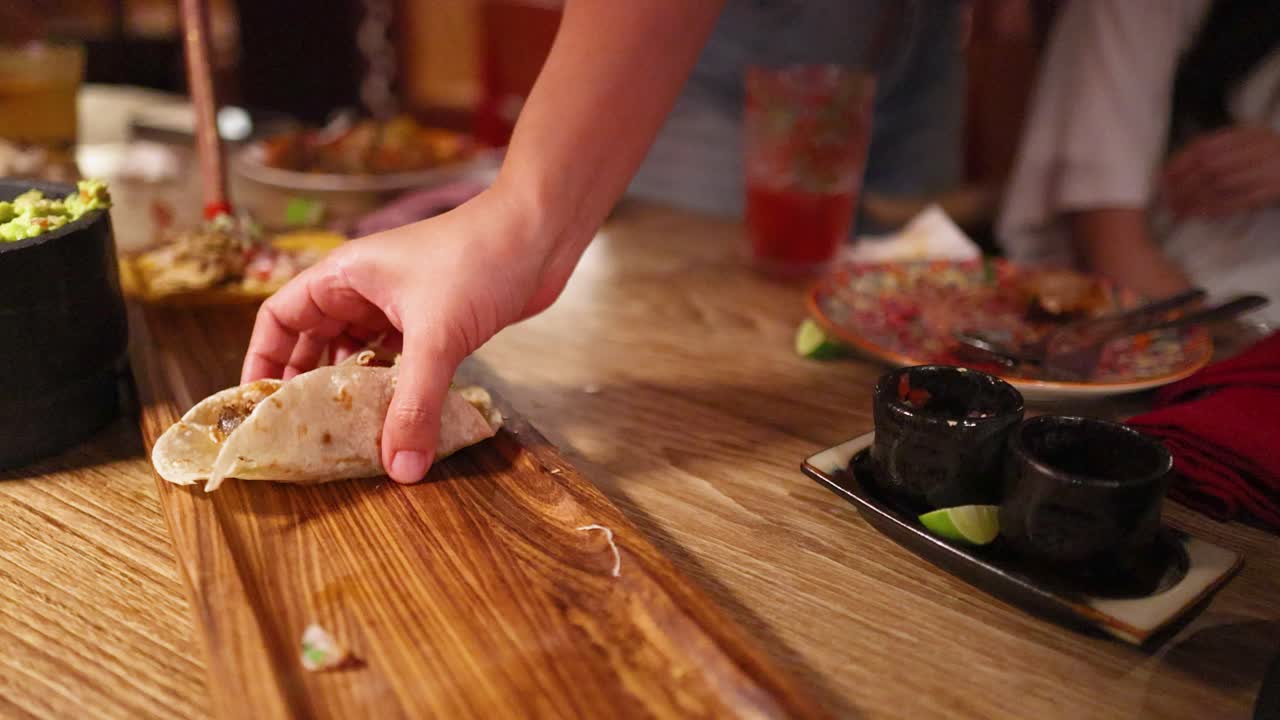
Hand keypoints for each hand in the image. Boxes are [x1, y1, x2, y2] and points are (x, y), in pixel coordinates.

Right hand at [241, 187, 568, 482]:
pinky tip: (396, 421)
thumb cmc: (479, 259)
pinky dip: (394, 390)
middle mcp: (364, 291)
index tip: (259, 409)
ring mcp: (400, 306)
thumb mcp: (437, 336)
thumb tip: (400, 468)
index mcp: (343, 276)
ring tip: (346, 438)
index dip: (262, 362)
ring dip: (354, 394)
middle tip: (304, 437)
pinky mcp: (435, 322)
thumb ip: (415, 404)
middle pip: (315, 344)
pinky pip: (399, 363)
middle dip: (308, 388)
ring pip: (360, 356)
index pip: (279, 319)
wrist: (541, 233)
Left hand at [1161, 125, 1279, 218]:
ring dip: (1194, 200)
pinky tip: (1198, 214)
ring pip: (1221, 185)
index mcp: (1251, 134)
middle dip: (1183, 184)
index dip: (1180, 162)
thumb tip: (1179, 171)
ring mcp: (1270, 168)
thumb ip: (1224, 153)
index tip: (1164, 177)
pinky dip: (1213, 208)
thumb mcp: (1252, 148)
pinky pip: (1238, 201)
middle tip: (1167, 198)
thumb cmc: (1274, 163)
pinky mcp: (1275, 190)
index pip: (1205, 145)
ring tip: (1177, 210)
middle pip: (1209, 166)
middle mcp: (1259, 148)